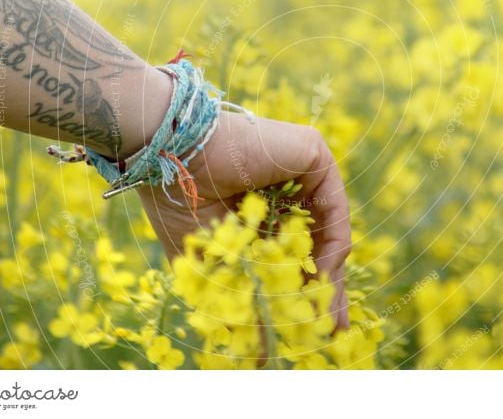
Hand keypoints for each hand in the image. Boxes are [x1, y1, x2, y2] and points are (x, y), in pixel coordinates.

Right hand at [136, 111, 351, 328]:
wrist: (168, 157)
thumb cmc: (178, 204)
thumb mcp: (214, 264)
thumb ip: (241, 296)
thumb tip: (260, 351)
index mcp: (258, 205)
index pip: (291, 252)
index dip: (302, 291)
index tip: (312, 331)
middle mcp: (283, 185)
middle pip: (316, 244)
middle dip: (324, 289)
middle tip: (331, 329)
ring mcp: (299, 168)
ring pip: (327, 228)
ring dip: (329, 273)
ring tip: (325, 313)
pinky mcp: (312, 151)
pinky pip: (334, 204)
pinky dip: (333, 241)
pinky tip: (322, 275)